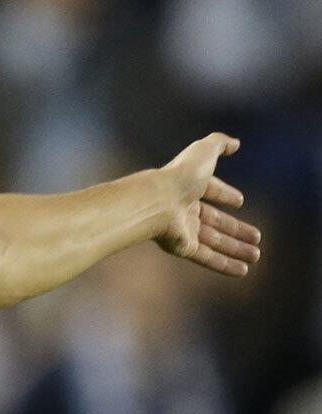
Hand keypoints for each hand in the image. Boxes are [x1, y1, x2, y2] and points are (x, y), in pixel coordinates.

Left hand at [155, 133, 261, 275]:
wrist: (157, 201)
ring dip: (236, 249)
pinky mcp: (182, 247)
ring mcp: (183, 229)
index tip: (239, 201)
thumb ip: (219, 144)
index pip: (209, 190)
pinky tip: (243, 271)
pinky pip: (208, 258)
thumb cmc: (180, 175)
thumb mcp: (203, 152)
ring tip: (256, 256)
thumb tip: (235, 143)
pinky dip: (225, 265)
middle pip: (214, 221)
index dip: (224, 194)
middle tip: (256, 236)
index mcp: (188, 186)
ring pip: (214, 242)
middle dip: (235, 229)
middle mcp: (185, 208)